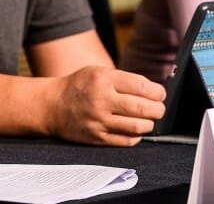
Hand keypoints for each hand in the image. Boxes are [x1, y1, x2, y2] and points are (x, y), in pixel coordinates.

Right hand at [45, 67, 165, 146]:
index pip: (141, 86)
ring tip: (149, 119)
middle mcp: (101, 100)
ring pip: (137, 126)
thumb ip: (123, 80)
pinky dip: (136, 136)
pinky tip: (136, 130)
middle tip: (160, 108)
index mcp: (103, 79)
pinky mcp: (96, 138)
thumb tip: (152, 91)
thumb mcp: (98, 72)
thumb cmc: (79, 86)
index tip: (161, 94)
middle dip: (158, 109)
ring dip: (149, 123)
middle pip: (142, 107)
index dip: (157, 92)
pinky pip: (125, 141)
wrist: (52, 105)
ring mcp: (99, 121)